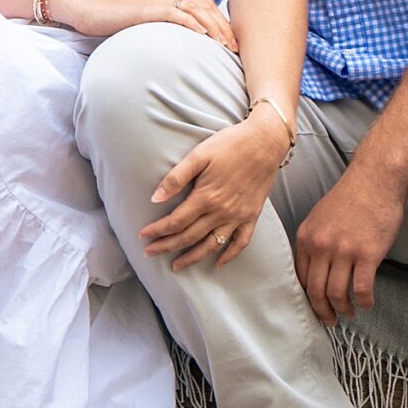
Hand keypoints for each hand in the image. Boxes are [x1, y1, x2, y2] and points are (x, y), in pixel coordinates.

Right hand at [50, 0, 236, 49]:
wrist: (85, 9)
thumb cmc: (108, 23)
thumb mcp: (139, 32)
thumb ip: (156, 39)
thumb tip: (169, 61)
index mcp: (168, 4)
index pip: (204, 10)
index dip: (222, 25)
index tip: (233, 46)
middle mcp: (167, 0)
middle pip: (207, 7)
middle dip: (226, 27)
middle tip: (238, 50)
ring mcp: (158, 3)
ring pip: (198, 9)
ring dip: (216, 27)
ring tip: (228, 46)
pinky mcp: (148, 9)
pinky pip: (177, 13)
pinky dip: (194, 23)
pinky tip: (204, 35)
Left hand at [138, 114, 290, 269]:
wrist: (265, 142)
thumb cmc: (230, 145)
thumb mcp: (198, 155)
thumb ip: (176, 178)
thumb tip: (154, 198)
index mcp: (205, 197)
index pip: (175, 222)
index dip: (157, 231)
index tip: (142, 236)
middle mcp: (221, 212)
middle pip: (189, 237)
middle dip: (167, 247)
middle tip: (149, 253)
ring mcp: (238, 216)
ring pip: (212, 245)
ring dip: (193, 258)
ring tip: (177, 265)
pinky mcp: (252, 216)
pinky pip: (241, 242)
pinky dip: (229, 256)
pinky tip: (218, 264)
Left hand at [292, 165, 405, 326]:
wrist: (375, 180)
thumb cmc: (351, 197)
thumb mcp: (320, 217)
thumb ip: (315, 242)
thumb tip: (316, 268)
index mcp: (306, 237)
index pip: (300, 277)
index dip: (307, 297)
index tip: (315, 306)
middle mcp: (321, 246)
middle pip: (315, 290)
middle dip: (322, 310)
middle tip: (330, 320)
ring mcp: (344, 251)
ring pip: (337, 293)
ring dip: (343, 309)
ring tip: (349, 313)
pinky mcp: (367, 254)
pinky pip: (361, 289)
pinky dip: (363, 302)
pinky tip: (366, 303)